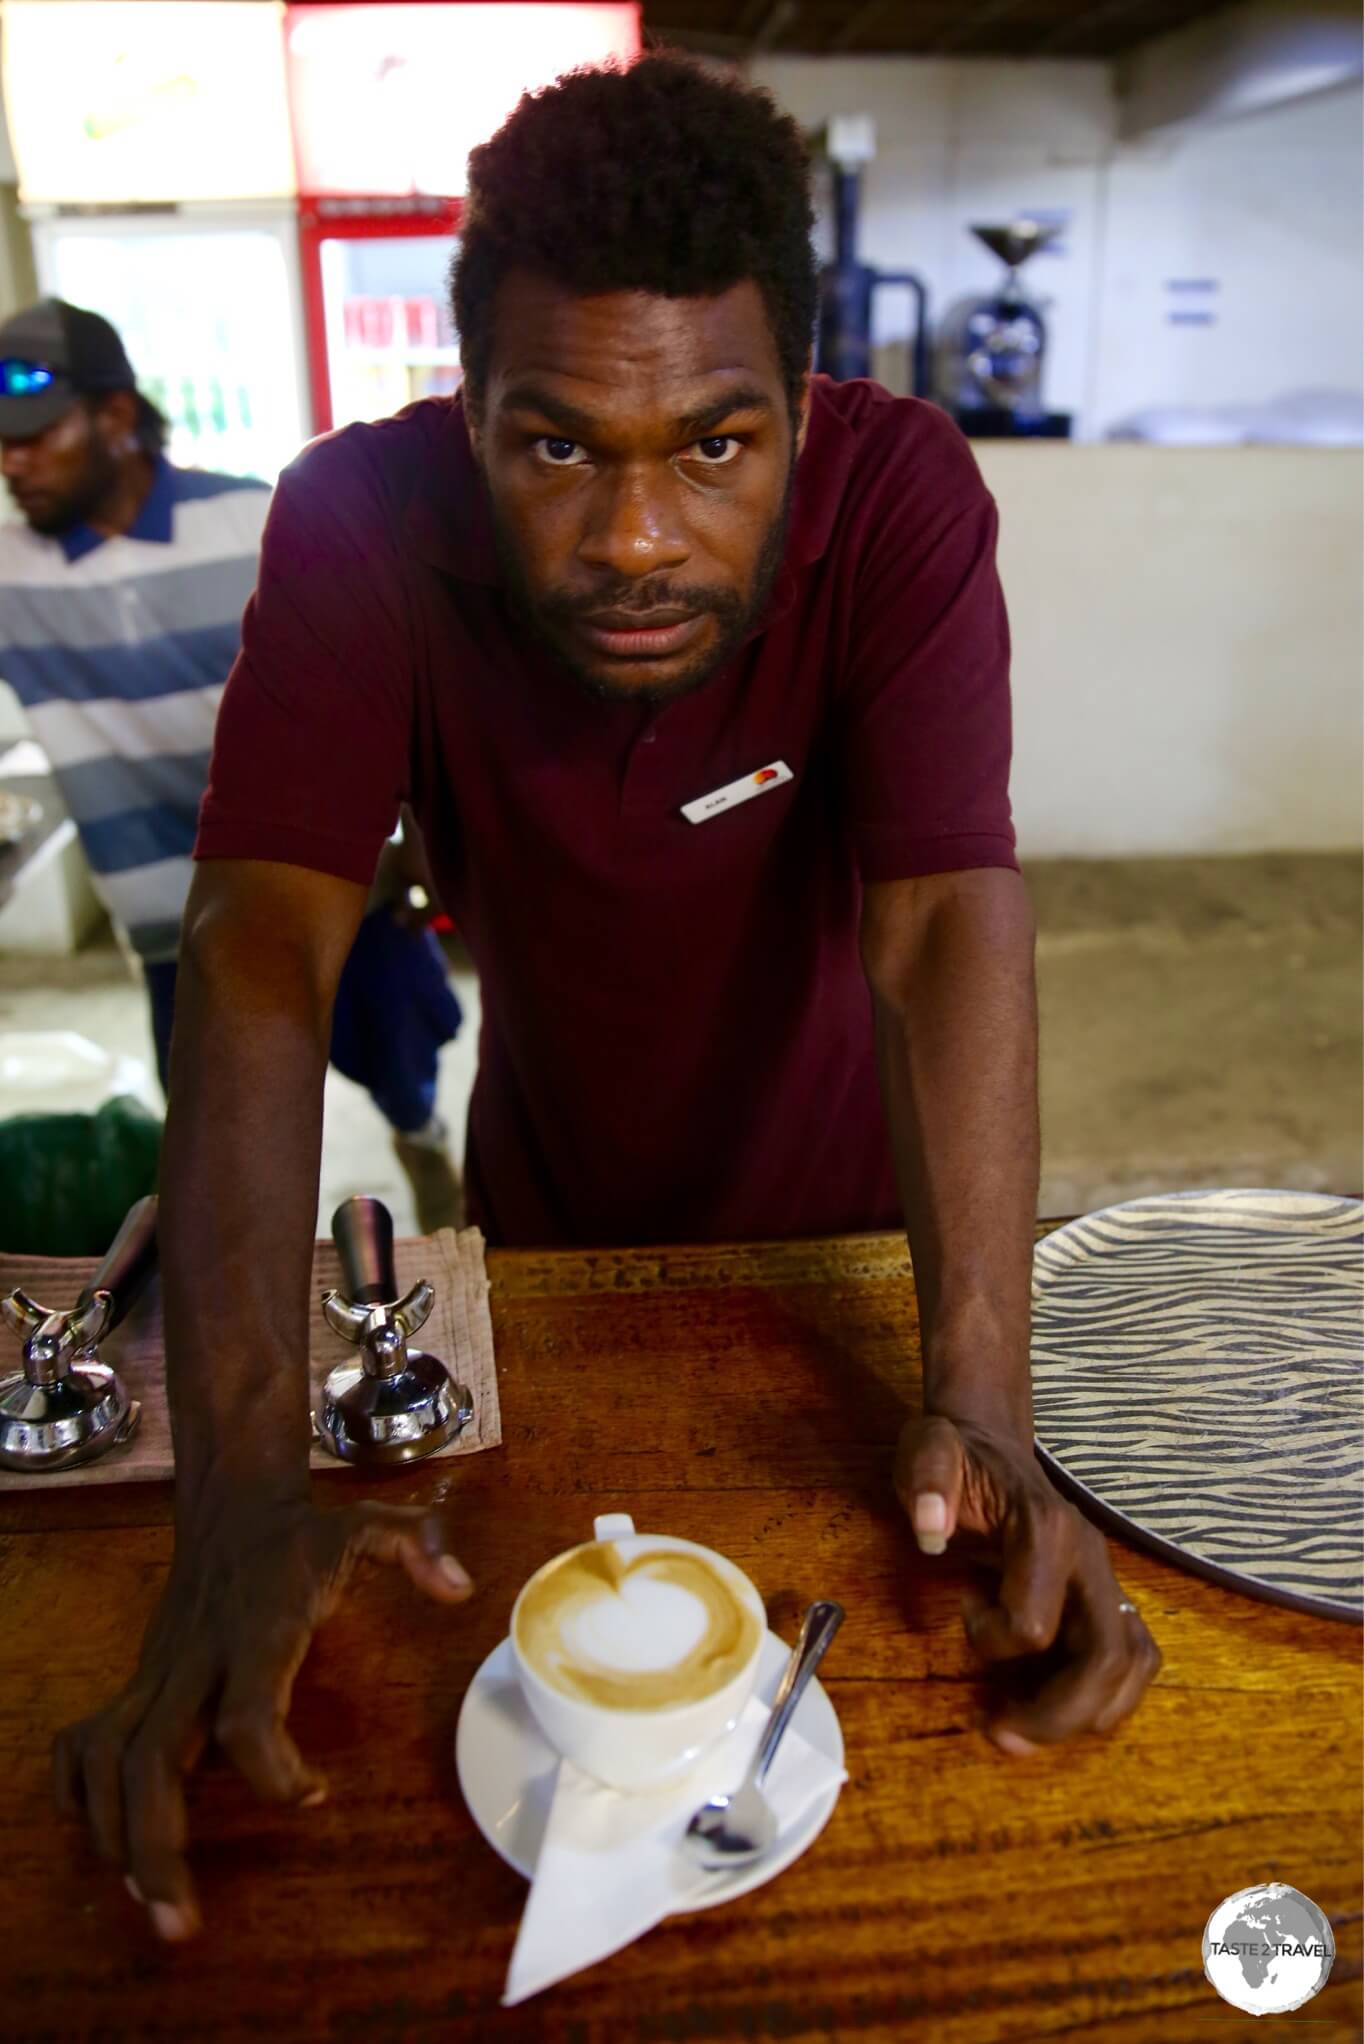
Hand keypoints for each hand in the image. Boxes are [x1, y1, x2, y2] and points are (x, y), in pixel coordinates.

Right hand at [53, 1486, 472, 1940]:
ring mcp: (158, 1672)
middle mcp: (196, 1660)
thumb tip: (460, 1588)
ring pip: (108, 1759)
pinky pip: (85, 1741)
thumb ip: (419, 1547)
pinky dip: (79, 1792)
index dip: (272, 1771)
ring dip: (114, 1835)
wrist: (232, 1507)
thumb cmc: (305, 1536)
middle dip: (157, 1845)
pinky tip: (100, 1836)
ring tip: (146, 1901)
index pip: (244, 1716)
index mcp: (257, 1631)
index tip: (314, 1795)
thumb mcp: (371, 1526)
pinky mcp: (138, 1679)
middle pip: (153, 1760)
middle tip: (181, 1921)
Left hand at [895, 1411, 1160, 1753]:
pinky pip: (1132, 1656)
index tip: (962, 1610)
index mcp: (1048, 1528)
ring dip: (1086, 1713)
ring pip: (1132, 1664)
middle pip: (1107, 1657)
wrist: (988, 1441)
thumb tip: (930, 1531)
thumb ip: (928, 1481)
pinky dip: (1104, 1695)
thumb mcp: (927, 1454)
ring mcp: (1104, 1578)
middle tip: (1002, 1737)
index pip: (1034, 1625)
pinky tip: (1057, 1706)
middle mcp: (1090, 1558)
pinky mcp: (1105, 1595)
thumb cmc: (954, 1455)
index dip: (990, 1641)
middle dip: (1057, 1714)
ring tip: (1029, 1731)